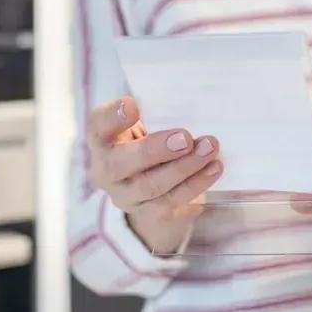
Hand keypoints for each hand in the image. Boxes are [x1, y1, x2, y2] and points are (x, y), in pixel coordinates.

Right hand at [86, 96, 222, 254]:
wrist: (148, 186)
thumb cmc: (147, 142)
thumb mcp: (142, 124)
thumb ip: (154, 113)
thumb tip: (189, 100)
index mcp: (101, 138)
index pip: (97, 124)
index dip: (112, 116)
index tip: (132, 105)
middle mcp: (105, 169)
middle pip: (120, 164)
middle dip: (154, 151)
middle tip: (184, 138)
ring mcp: (125, 195)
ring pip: (150, 185)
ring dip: (184, 167)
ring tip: (209, 149)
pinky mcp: (147, 212)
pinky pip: (171, 200)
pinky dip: (196, 183)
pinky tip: (214, 168)